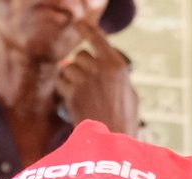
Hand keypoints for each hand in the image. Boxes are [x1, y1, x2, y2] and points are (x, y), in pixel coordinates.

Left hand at [55, 19, 137, 134]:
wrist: (112, 142)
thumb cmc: (124, 122)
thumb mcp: (130, 95)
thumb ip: (118, 78)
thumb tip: (108, 68)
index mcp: (118, 67)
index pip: (99, 39)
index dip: (86, 28)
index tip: (78, 23)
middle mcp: (101, 69)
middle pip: (81, 55)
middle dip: (80, 66)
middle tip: (85, 83)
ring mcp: (85, 80)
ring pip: (69, 68)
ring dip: (71, 78)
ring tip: (80, 94)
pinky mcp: (72, 92)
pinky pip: (61, 81)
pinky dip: (63, 88)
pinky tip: (71, 99)